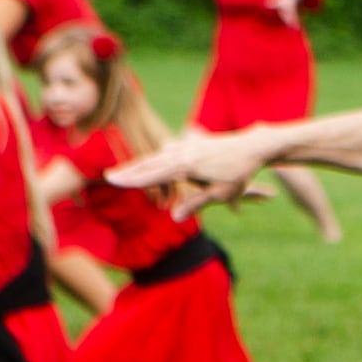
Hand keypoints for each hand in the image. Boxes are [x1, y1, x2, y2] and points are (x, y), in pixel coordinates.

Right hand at [112, 125, 270, 195]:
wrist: (254, 146)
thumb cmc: (239, 173)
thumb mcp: (220, 193)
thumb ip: (196, 204)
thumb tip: (174, 218)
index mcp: (186, 166)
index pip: (152, 174)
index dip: (131, 179)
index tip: (111, 181)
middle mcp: (183, 153)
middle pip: (149, 163)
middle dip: (128, 171)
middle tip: (107, 177)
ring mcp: (186, 146)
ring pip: (157, 157)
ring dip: (140, 165)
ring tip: (124, 172)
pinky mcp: (192, 144)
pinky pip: (168, 153)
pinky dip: (156, 160)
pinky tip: (151, 161)